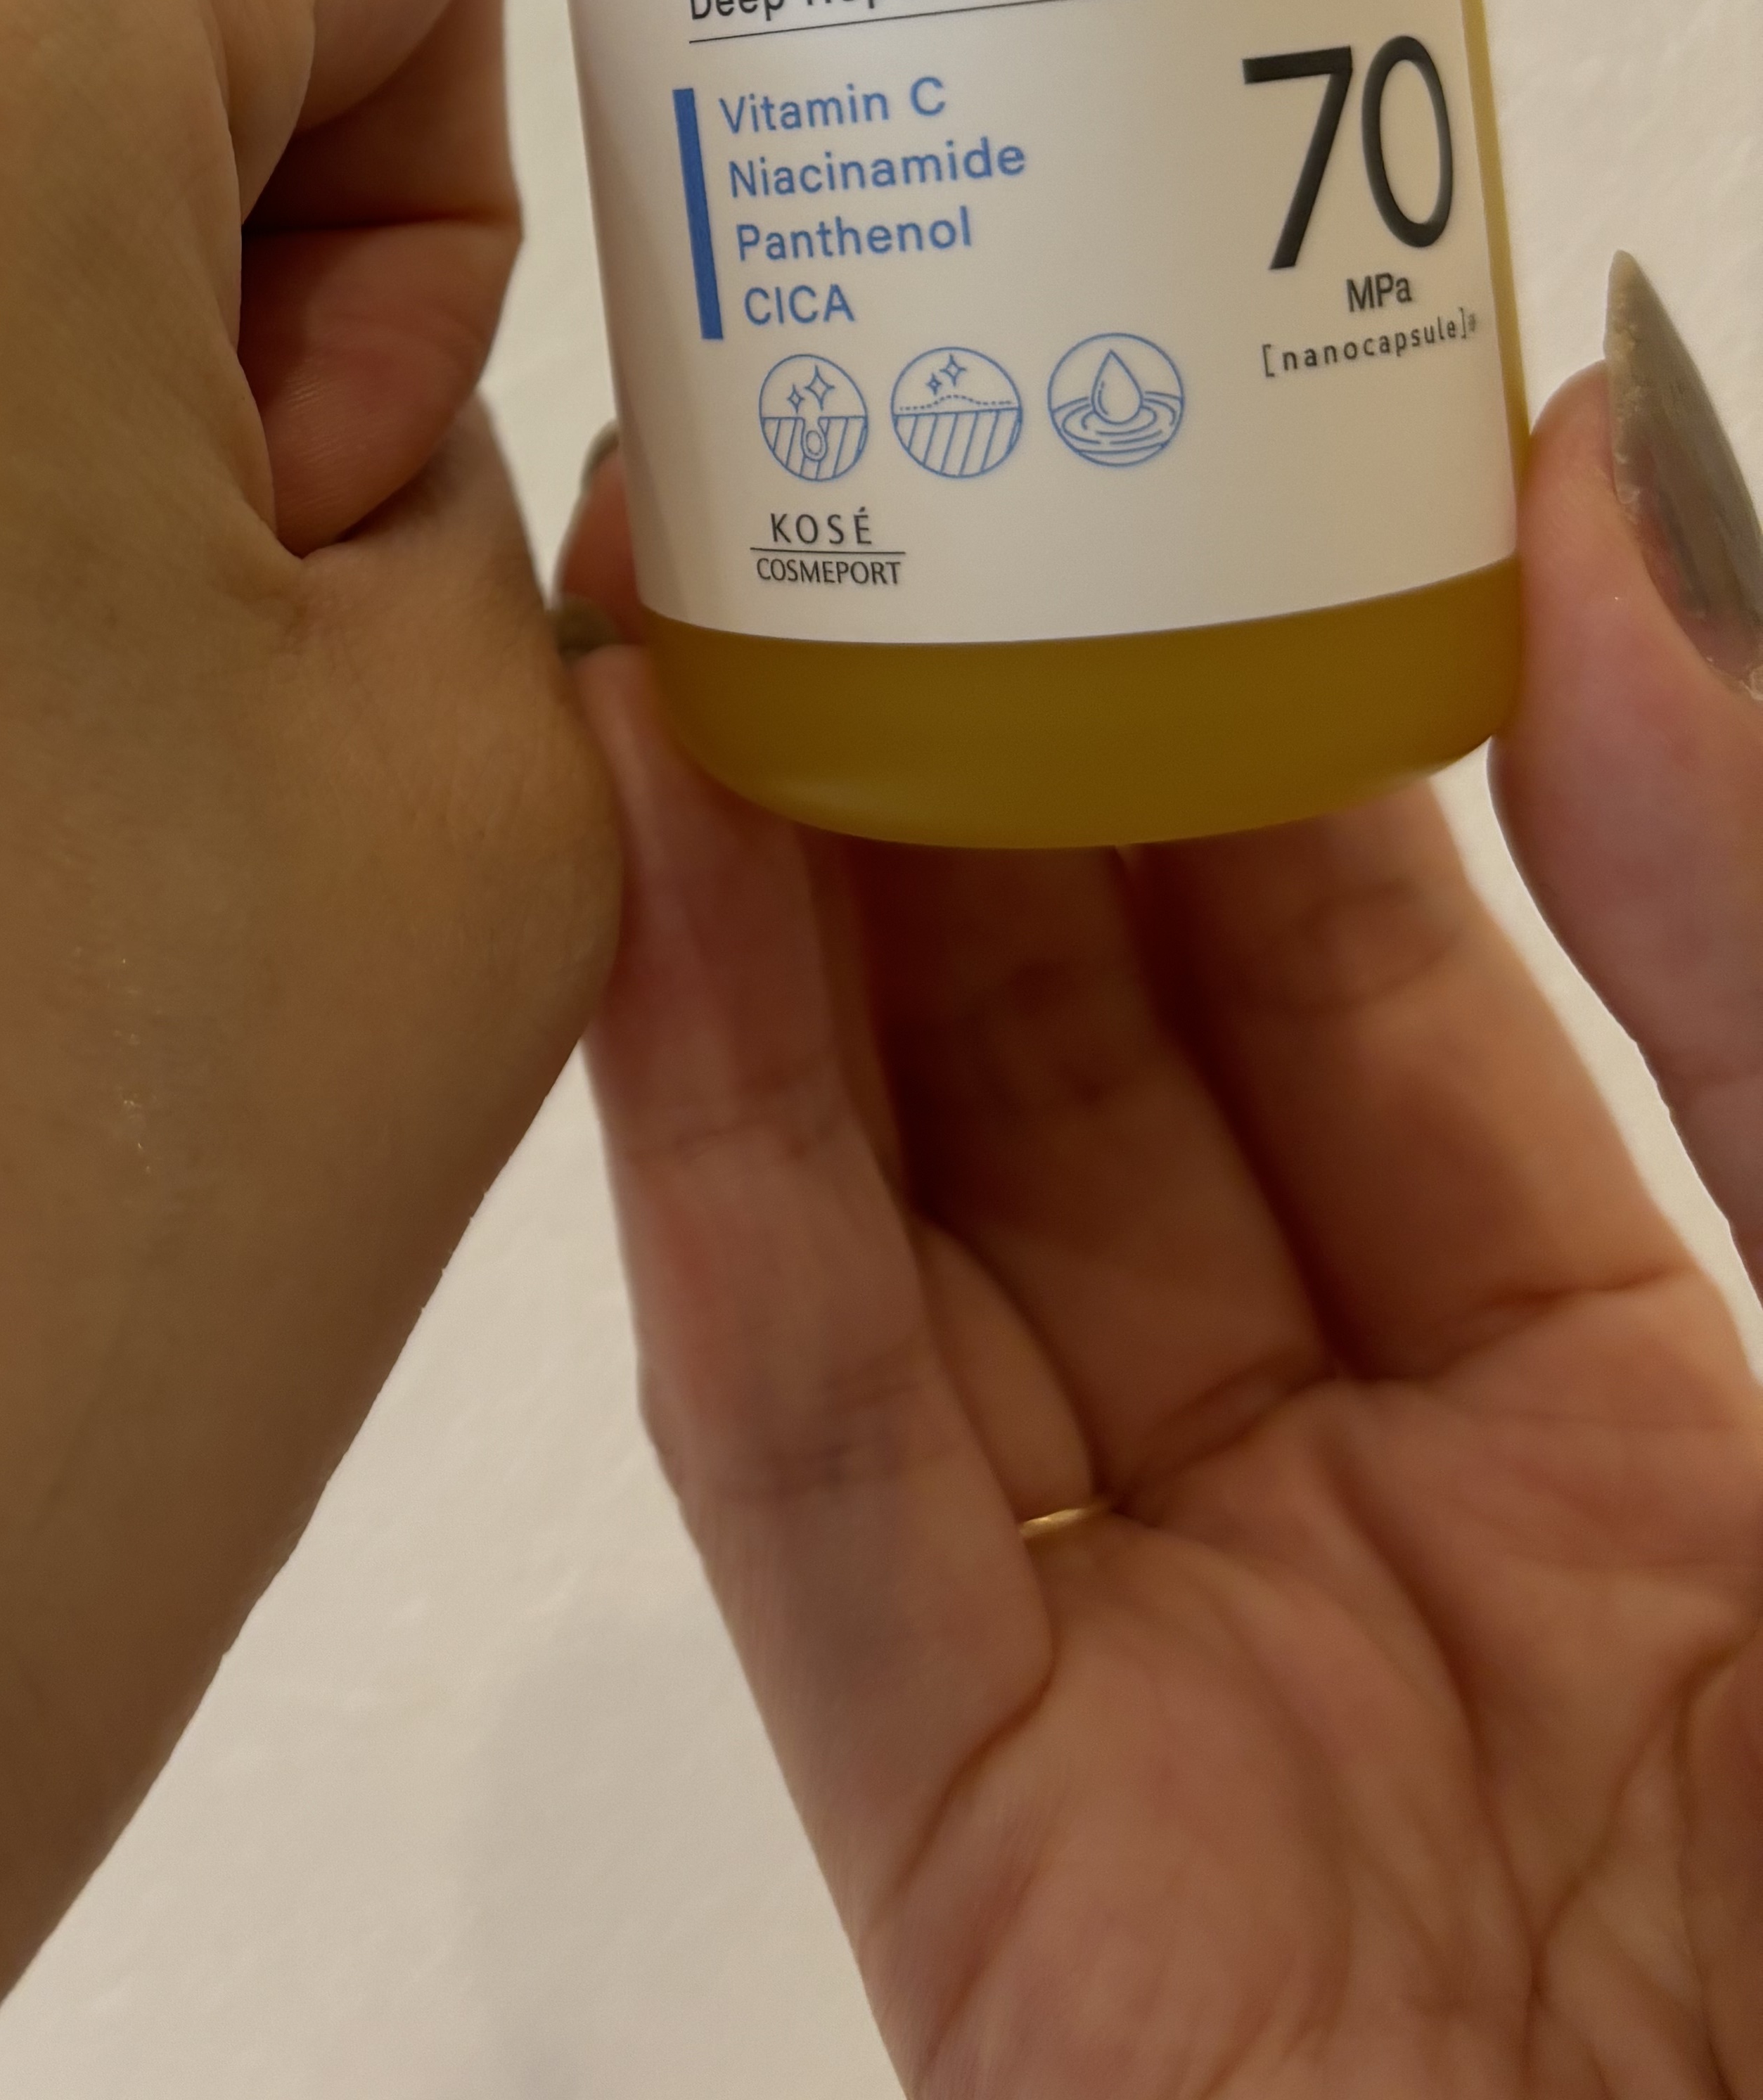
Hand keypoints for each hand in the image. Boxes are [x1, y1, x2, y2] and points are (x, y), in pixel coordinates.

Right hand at [569, 260, 1762, 2095]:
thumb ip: (1752, 927)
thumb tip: (1592, 470)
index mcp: (1624, 1418)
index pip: (1355, 969)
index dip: (1213, 693)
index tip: (1108, 431)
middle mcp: (1356, 1510)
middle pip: (1086, 1070)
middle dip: (940, 750)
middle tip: (819, 451)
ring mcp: (1147, 1680)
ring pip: (903, 1224)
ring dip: (760, 902)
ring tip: (658, 588)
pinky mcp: (979, 1857)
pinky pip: (824, 1461)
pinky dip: (710, 1167)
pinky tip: (637, 886)